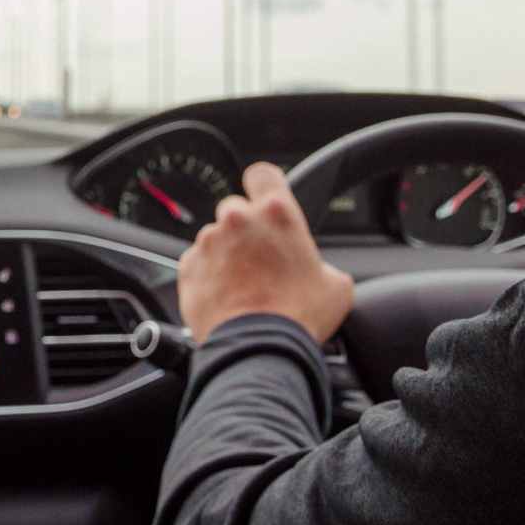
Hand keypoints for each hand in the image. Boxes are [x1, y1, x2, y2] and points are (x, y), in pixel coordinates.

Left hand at [176, 161, 354, 342]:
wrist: (259, 350)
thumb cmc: (299, 318)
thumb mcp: (336, 286)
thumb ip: (323, 264)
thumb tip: (320, 273)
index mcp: (277, 213)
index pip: (263, 174)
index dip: (265, 186)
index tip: (266, 200)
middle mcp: (238, 220)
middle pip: (237, 209)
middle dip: (247, 230)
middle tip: (261, 260)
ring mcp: (209, 243)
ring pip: (216, 238)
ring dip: (227, 255)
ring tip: (245, 288)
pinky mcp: (189, 267)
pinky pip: (198, 263)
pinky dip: (209, 276)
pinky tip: (227, 298)